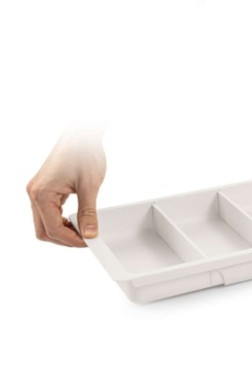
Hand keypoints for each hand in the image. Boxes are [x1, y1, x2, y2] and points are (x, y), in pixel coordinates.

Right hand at [27, 131, 105, 246]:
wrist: (81, 134)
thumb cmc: (83, 153)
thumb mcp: (90, 185)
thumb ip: (88, 213)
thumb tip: (90, 234)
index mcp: (41, 194)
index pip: (53, 229)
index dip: (72, 240)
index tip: (89, 242)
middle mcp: (35, 193)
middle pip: (44, 231)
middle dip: (65, 239)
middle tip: (86, 240)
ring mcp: (38, 191)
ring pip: (45, 223)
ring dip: (63, 231)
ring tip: (83, 231)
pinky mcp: (45, 189)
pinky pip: (48, 212)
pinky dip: (61, 221)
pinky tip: (76, 221)